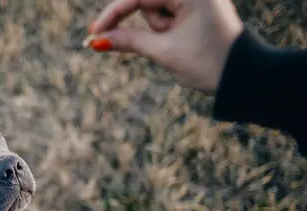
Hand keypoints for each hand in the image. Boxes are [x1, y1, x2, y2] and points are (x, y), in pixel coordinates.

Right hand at [87, 0, 243, 91]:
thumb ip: (128, 41)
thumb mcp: (163, 52)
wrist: (242, 78)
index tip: (94, 31)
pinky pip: (166, 15)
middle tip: (138, 43)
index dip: (113, 14)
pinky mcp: (195, 9)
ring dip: (157, 30)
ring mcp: (194, 0)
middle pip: (146, 2)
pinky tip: (176, 43)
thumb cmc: (207, 63)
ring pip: (155, 9)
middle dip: (145, 25)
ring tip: (176, 46)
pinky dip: (163, 30)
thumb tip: (97, 40)